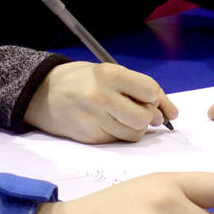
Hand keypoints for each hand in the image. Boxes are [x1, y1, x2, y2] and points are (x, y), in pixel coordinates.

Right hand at [26, 61, 177, 143]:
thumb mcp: (109, 72)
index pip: (150, 90)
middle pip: (144, 117)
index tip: (155, 101)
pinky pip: (119, 140)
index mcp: (108, 74)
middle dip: (150, 117)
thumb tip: (171, 113)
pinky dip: (121, 134)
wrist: (43, 93)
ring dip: (137, 128)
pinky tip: (110, 123)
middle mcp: (101, 97)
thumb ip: (138, 88)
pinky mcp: (90, 137)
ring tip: (124, 116)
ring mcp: (94, 119)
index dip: (158, 99)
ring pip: (134, 133)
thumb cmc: (83, 80)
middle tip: (144, 113)